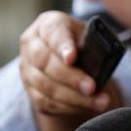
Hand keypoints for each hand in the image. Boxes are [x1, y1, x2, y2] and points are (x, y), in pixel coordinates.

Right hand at [18, 11, 118, 130]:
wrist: (70, 57)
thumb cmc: (83, 43)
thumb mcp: (90, 36)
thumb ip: (94, 45)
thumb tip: (102, 64)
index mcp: (48, 24)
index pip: (53, 33)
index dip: (62, 46)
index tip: (72, 58)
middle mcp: (32, 44)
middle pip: (45, 62)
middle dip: (71, 77)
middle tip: (92, 87)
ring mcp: (27, 69)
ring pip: (45, 86)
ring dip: (74, 97)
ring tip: (99, 101)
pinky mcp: (30, 90)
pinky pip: (46, 102)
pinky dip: (69, 107)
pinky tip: (87, 106)